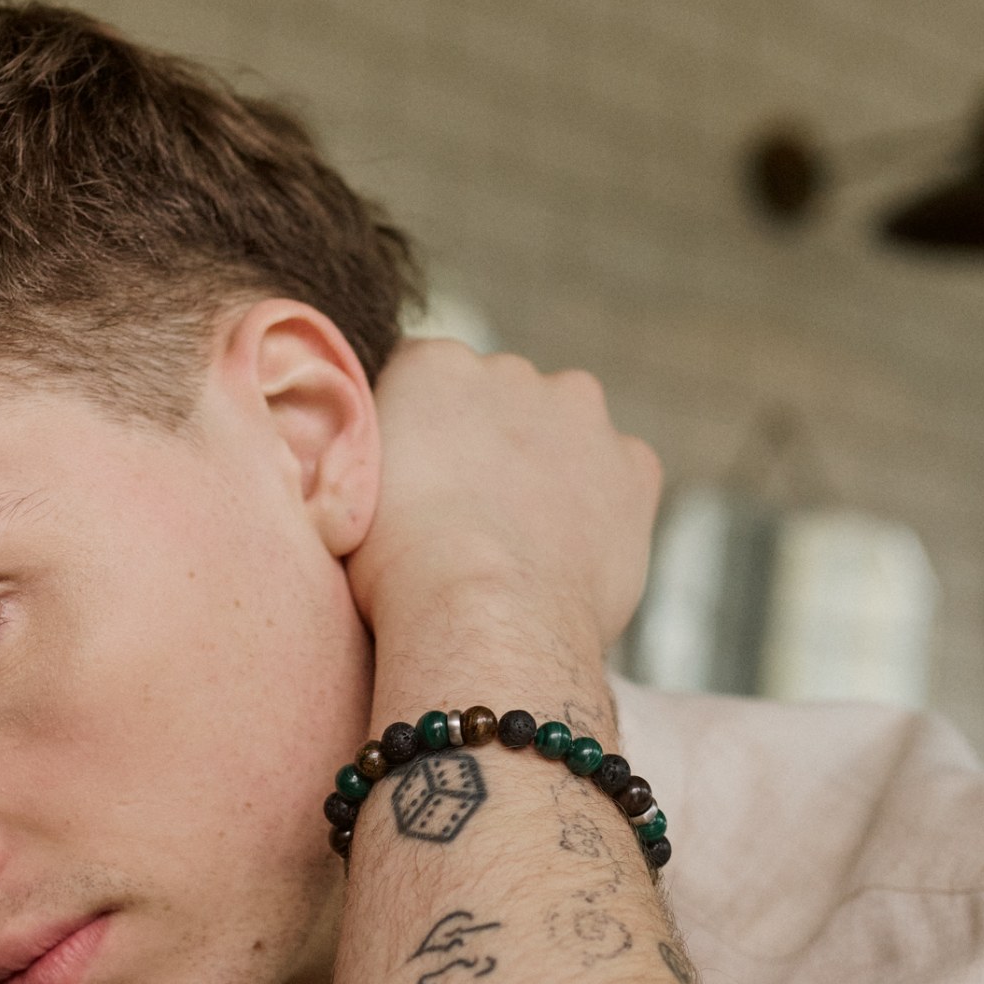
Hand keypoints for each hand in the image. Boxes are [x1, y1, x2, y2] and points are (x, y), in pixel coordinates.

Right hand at [344, 340, 661, 664]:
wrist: (481, 617)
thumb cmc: (399, 574)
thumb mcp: (349, 498)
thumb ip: (375, 456)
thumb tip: (386, 463)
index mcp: (434, 366)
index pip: (431, 384)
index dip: (429, 441)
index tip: (425, 489)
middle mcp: (512, 370)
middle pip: (505, 402)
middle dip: (495, 450)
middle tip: (477, 524)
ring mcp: (581, 413)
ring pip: (569, 434)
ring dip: (554, 472)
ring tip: (528, 546)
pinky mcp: (633, 465)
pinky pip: (624, 475)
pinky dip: (607, 508)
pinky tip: (575, 555)